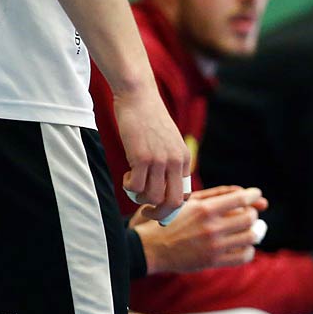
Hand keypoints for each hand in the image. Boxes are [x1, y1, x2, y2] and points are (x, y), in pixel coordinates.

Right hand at [112, 87, 188, 220]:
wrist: (139, 98)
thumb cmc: (149, 121)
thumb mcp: (168, 143)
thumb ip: (169, 164)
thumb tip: (162, 190)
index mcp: (184, 160)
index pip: (185, 195)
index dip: (170, 206)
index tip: (158, 206)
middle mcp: (175, 162)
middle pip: (173, 202)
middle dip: (159, 214)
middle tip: (146, 212)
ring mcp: (159, 160)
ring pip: (153, 197)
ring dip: (140, 198)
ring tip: (133, 184)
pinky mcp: (141, 157)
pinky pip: (136, 187)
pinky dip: (129, 187)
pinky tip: (127, 176)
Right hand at [133, 185, 265, 273]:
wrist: (149, 247)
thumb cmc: (170, 219)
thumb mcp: (189, 200)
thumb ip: (218, 193)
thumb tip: (245, 193)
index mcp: (204, 209)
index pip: (242, 199)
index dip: (253, 195)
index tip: (255, 195)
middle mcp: (211, 228)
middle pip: (250, 218)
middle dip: (252, 213)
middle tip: (248, 213)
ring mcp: (213, 246)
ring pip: (250, 237)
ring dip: (253, 231)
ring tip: (246, 229)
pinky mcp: (212, 262)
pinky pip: (244, 256)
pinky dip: (248, 249)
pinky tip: (241, 245)